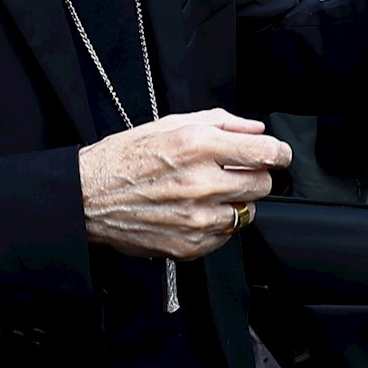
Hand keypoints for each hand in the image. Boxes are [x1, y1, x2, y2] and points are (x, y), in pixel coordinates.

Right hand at [79, 109, 290, 260]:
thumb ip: (221, 122)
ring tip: (207, 192)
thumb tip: (255, 130)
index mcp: (198, 146)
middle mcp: (201, 182)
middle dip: (254, 176)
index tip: (279, 155)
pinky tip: (194, 210)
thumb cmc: (125, 157)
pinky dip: (217, 224)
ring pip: (247, 212)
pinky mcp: (190, 245)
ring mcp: (196, 218)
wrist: (88, 197)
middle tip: (234, 172)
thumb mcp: (171, 124)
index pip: (265, 154)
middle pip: (262, 184)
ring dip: (235, 202)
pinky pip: (226, 235)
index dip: (279, 153)